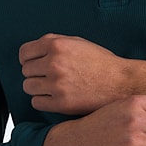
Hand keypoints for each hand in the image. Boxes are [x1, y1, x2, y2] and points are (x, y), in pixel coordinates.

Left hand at [19, 33, 145, 114]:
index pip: (24, 53)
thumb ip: (54, 42)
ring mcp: (56, 84)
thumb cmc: (101, 63)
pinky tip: (55, 97)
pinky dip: (43, 101)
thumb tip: (33, 50)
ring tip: (52, 87)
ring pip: (28, 87)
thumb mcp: (78, 43)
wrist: (121, 83)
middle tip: (49, 77)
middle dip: (35, 73)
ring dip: (38, 88)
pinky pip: (36, 102)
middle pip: (26, 71)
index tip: (34, 64)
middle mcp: (54, 63)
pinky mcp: (60, 103)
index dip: (28, 59)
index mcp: (56, 45)